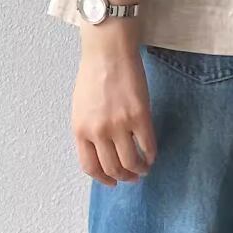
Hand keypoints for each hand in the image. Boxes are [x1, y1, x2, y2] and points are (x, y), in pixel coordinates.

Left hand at [71, 23, 156, 186]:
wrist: (108, 51)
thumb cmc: (93, 73)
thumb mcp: (80, 107)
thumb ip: (88, 129)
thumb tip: (100, 150)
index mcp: (80, 130)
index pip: (91, 167)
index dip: (104, 179)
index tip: (113, 182)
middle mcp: (98, 131)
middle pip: (113, 168)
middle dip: (124, 177)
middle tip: (132, 177)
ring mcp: (119, 125)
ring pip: (131, 162)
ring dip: (139, 170)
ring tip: (144, 168)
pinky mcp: (139, 116)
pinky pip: (147, 145)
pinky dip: (151, 154)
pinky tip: (152, 154)